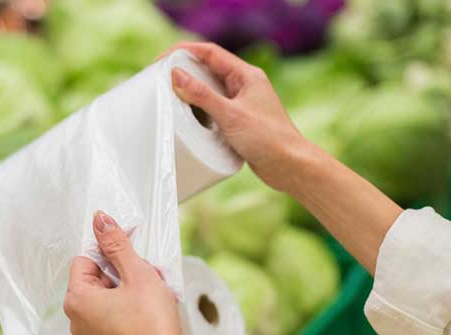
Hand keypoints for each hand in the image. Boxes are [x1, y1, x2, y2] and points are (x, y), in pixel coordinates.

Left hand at [64, 211, 199, 334]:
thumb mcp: (137, 274)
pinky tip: (148, 309)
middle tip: (145, 277)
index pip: (85, 260)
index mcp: (77, 299)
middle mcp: (77, 319)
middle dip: (120, 272)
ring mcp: (90, 334)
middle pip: (95, 278)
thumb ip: (117, 245)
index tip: (130, 257)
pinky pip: (111, 314)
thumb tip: (100, 221)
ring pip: (106, 296)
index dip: (109, 254)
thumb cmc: (151, 324)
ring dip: (127, 289)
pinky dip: (128, 307)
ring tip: (150, 294)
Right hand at [163, 42, 322, 192]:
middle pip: (208, 69)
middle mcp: (245, 86)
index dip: (184, 52)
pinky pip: (214, 109)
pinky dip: (199, 110)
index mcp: (246, 75)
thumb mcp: (230, 115)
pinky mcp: (239, 121)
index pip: (210, 53)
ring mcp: (242, 103)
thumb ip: (202, 95)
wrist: (290, 166)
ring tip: (169, 97)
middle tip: (160, 79)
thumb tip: (176, 75)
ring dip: (191, 92)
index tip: (162, 60)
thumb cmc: (268, 139)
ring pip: (210, 90)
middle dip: (184, 71)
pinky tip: (188, 118)